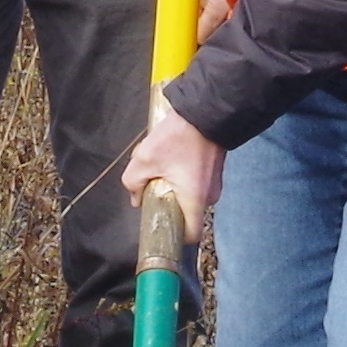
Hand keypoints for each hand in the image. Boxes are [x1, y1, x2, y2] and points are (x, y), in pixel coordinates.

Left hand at [121, 90, 223, 242]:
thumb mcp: (145, 159)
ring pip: (188, 196)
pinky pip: (194, 183)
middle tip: (154, 184)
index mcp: (195, 200)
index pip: (190, 235)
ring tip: (163, 165)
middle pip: (185, 213)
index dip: (174, 236)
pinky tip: (172, 157)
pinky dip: (182, 177)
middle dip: (167, 203)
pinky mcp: (213, 171)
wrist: (205, 110)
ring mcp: (214, 183)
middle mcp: (209, 196)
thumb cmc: (179, 136)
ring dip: (173, 187)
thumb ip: (133, 182)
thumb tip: (136, 198)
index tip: (159, 227)